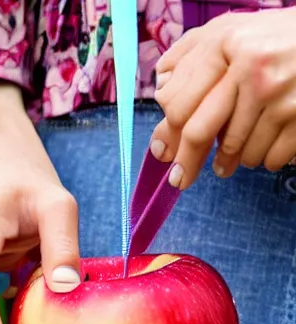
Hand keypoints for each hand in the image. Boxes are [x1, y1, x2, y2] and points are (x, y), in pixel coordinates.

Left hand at [152, 10, 295, 187]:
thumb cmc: (274, 36)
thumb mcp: (231, 30)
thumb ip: (191, 54)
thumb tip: (159, 88)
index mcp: (227, 44)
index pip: (179, 105)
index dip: (168, 134)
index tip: (164, 152)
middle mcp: (251, 67)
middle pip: (200, 133)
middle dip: (187, 163)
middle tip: (181, 179)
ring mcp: (279, 93)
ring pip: (236, 151)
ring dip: (233, 159)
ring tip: (238, 149)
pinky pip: (269, 158)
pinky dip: (265, 158)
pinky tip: (268, 143)